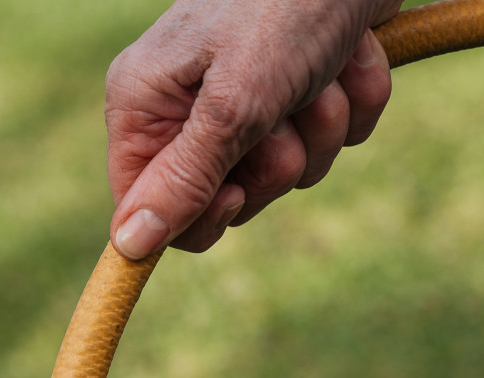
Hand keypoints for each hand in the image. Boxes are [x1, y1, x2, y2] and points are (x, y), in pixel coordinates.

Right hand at [105, 0, 399, 258]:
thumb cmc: (285, 3)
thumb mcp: (233, 102)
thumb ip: (184, 179)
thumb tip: (127, 246)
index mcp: (147, 102)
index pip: (152, 210)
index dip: (202, 215)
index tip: (236, 190)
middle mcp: (190, 102)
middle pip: (232, 196)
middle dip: (278, 160)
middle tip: (285, 107)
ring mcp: (251, 94)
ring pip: (295, 168)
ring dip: (325, 123)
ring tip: (324, 65)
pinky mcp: (306, 82)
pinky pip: (338, 134)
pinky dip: (356, 97)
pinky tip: (350, 52)